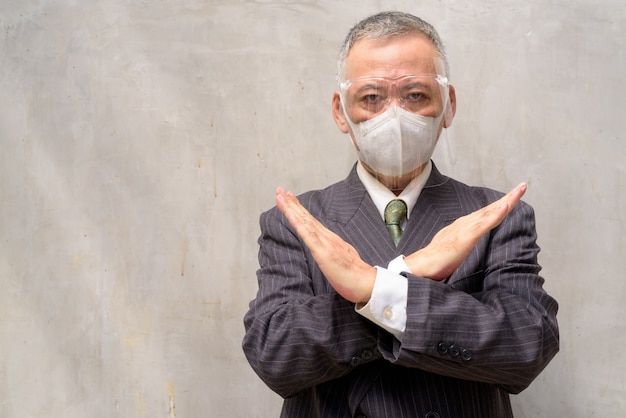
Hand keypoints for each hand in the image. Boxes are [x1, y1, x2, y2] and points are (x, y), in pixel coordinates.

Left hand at [275, 187, 376, 303]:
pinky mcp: (323, 252)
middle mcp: (327, 237)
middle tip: (279, 190)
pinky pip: (308, 235)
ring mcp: (325, 243)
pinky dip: (298, 223)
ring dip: (291, 208)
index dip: (299, 208)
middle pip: (306, 217)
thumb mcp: (340, 259)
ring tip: (280, 196)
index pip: (311, 221)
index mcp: (330, 239)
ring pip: (305, 222)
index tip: (289, 197)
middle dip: (291, 203)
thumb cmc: (353, 275)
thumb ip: (332, 252)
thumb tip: (324, 250)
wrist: (367, 283)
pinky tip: (290, 214)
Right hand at [404, 182, 527, 280]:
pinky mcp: (464, 238)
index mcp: (462, 228)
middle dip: (508, 197)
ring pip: (489, 213)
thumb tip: (463, 246)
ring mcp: (464, 230)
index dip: (500, 206)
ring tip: (519, 191)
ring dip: (506, 201)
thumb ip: (459, 245)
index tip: (513, 197)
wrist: (419, 267)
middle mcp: (464, 224)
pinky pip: (484, 224)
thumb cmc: (434, 262)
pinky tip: (505, 206)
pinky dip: (495, 214)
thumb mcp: (452, 251)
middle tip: (523, 186)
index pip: (485, 215)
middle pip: (490, 209)